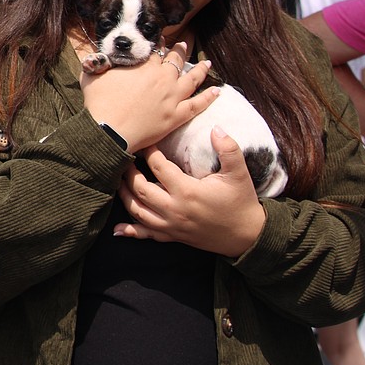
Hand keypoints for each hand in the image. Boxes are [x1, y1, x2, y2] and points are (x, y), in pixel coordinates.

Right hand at [82, 42, 220, 151]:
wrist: (108, 131)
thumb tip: (94, 56)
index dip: (158, 44)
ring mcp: (172, 97)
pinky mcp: (176, 116)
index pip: (155, 51)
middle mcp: (162, 78)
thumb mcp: (90, 76)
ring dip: (200, 69)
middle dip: (179, 51)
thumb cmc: (98, 104)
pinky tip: (216, 91)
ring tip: (207, 63)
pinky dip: (208, 97)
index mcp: (144, 66)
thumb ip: (95, 63)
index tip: (160, 41)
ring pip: (192, 79)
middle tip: (183, 45)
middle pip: (176, 60)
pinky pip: (198, 105)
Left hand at [114, 126, 266, 256]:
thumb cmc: (241, 202)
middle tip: (125, 157)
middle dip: (129, 171)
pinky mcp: (172, 236)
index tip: (146, 139)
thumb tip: (217, 127)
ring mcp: (171, 225)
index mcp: (187, 192)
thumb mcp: (239, 174)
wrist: (247, 235)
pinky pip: (146, 234)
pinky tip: (117, 228)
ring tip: (120, 179)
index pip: (158, 166)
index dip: (149, 151)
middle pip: (140, 188)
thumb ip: (228, 149)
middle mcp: (174, 210)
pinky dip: (130, 231)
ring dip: (125, 195)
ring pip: (137, 210)